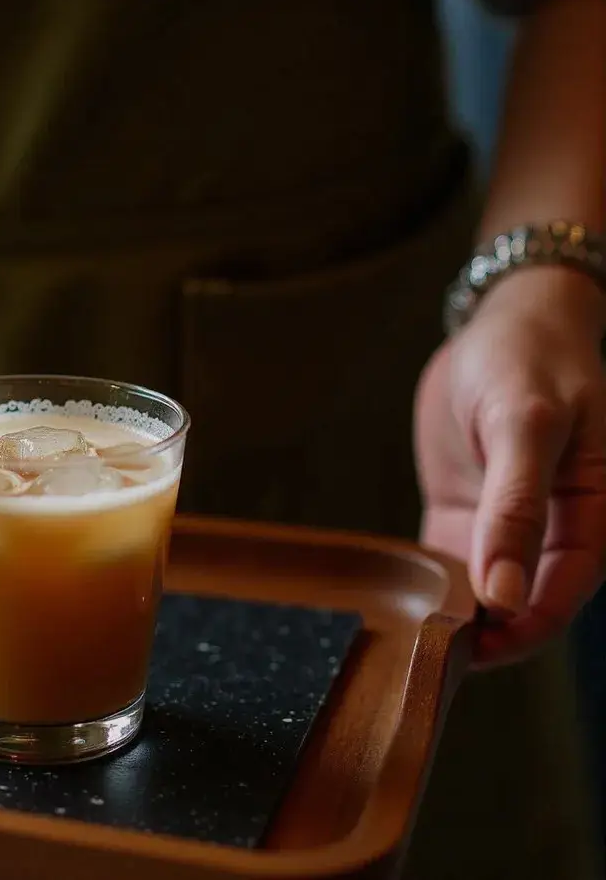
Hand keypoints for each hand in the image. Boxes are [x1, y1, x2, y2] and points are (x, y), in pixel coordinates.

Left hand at [416, 266, 605, 666]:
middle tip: (426, 660)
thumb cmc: (531, 361)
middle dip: (484, 635)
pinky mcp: (470, 520)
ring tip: (407, 645)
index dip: (524, 629)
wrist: (506, 322)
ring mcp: (511, 529)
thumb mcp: (525, 425)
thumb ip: (516, 508)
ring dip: (452, 620)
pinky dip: (429, 590)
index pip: (564, 592)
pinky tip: (397, 609)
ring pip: (486, 595)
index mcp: (597, 513)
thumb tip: (508, 594)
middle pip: (525, 605)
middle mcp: (559, 530)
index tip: (472, 654)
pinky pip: (451, 569)